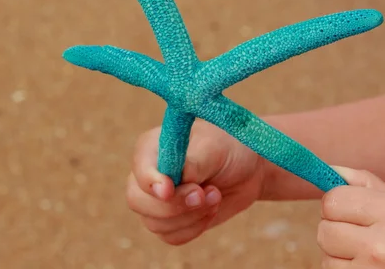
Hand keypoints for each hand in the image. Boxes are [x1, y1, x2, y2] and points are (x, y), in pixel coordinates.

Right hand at [126, 120, 264, 244]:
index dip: (150, 182)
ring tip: (215, 194)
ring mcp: (155, 200)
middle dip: (174, 205)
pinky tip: (210, 209)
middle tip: (204, 194)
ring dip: (191, 215)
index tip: (169, 190)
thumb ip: (190, 164)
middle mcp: (147, 174)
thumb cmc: (229, 148)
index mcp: (152, 147)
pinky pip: (171, 236)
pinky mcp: (170, 220)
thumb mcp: (214, 149)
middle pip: (137, 200)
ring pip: (155, 223)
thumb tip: (167, 186)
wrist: (248, 169)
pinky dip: (194, 228)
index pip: (139, 168)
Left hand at [318, 166, 384, 267]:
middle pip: (324, 229)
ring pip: (326, 254)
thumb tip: (329, 170)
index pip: (333, 200)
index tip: (349, 208)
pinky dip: (344, 268)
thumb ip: (365, 185)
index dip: (337, 202)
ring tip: (371, 254)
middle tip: (363, 233)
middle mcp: (383, 244)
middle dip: (337, 228)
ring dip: (340, 253)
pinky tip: (369, 267)